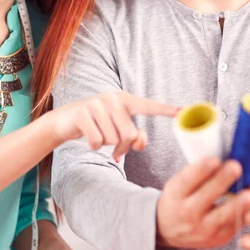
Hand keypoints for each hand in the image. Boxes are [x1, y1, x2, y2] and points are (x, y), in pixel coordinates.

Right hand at [51, 91, 177, 159]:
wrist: (66, 120)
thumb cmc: (98, 125)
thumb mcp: (117, 129)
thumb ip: (134, 136)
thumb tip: (140, 142)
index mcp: (125, 100)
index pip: (148, 106)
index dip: (165, 110)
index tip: (182, 111)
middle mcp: (112, 98)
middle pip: (129, 134)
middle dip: (122, 147)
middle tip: (116, 150)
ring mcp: (96, 104)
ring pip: (113, 139)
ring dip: (107, 147)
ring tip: (100, 139)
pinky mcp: (82, 113)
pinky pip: (97, 141)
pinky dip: (94, 145)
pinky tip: (88, 138)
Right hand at [157, 157, 249, 248]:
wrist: (169, 230)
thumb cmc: (179, 198)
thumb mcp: (179, 183)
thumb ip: (198, 173)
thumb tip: (224, 158)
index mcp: (175, 194)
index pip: (187, 180)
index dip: (201, 170)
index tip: (215, 159)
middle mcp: (186, 213)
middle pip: (205, 196)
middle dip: (222, 181)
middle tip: (236, 167)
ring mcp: (202, 230)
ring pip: (221, 217)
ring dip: (238, 205)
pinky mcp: (217, 240)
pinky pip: (233, 227)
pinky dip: (244, 215)